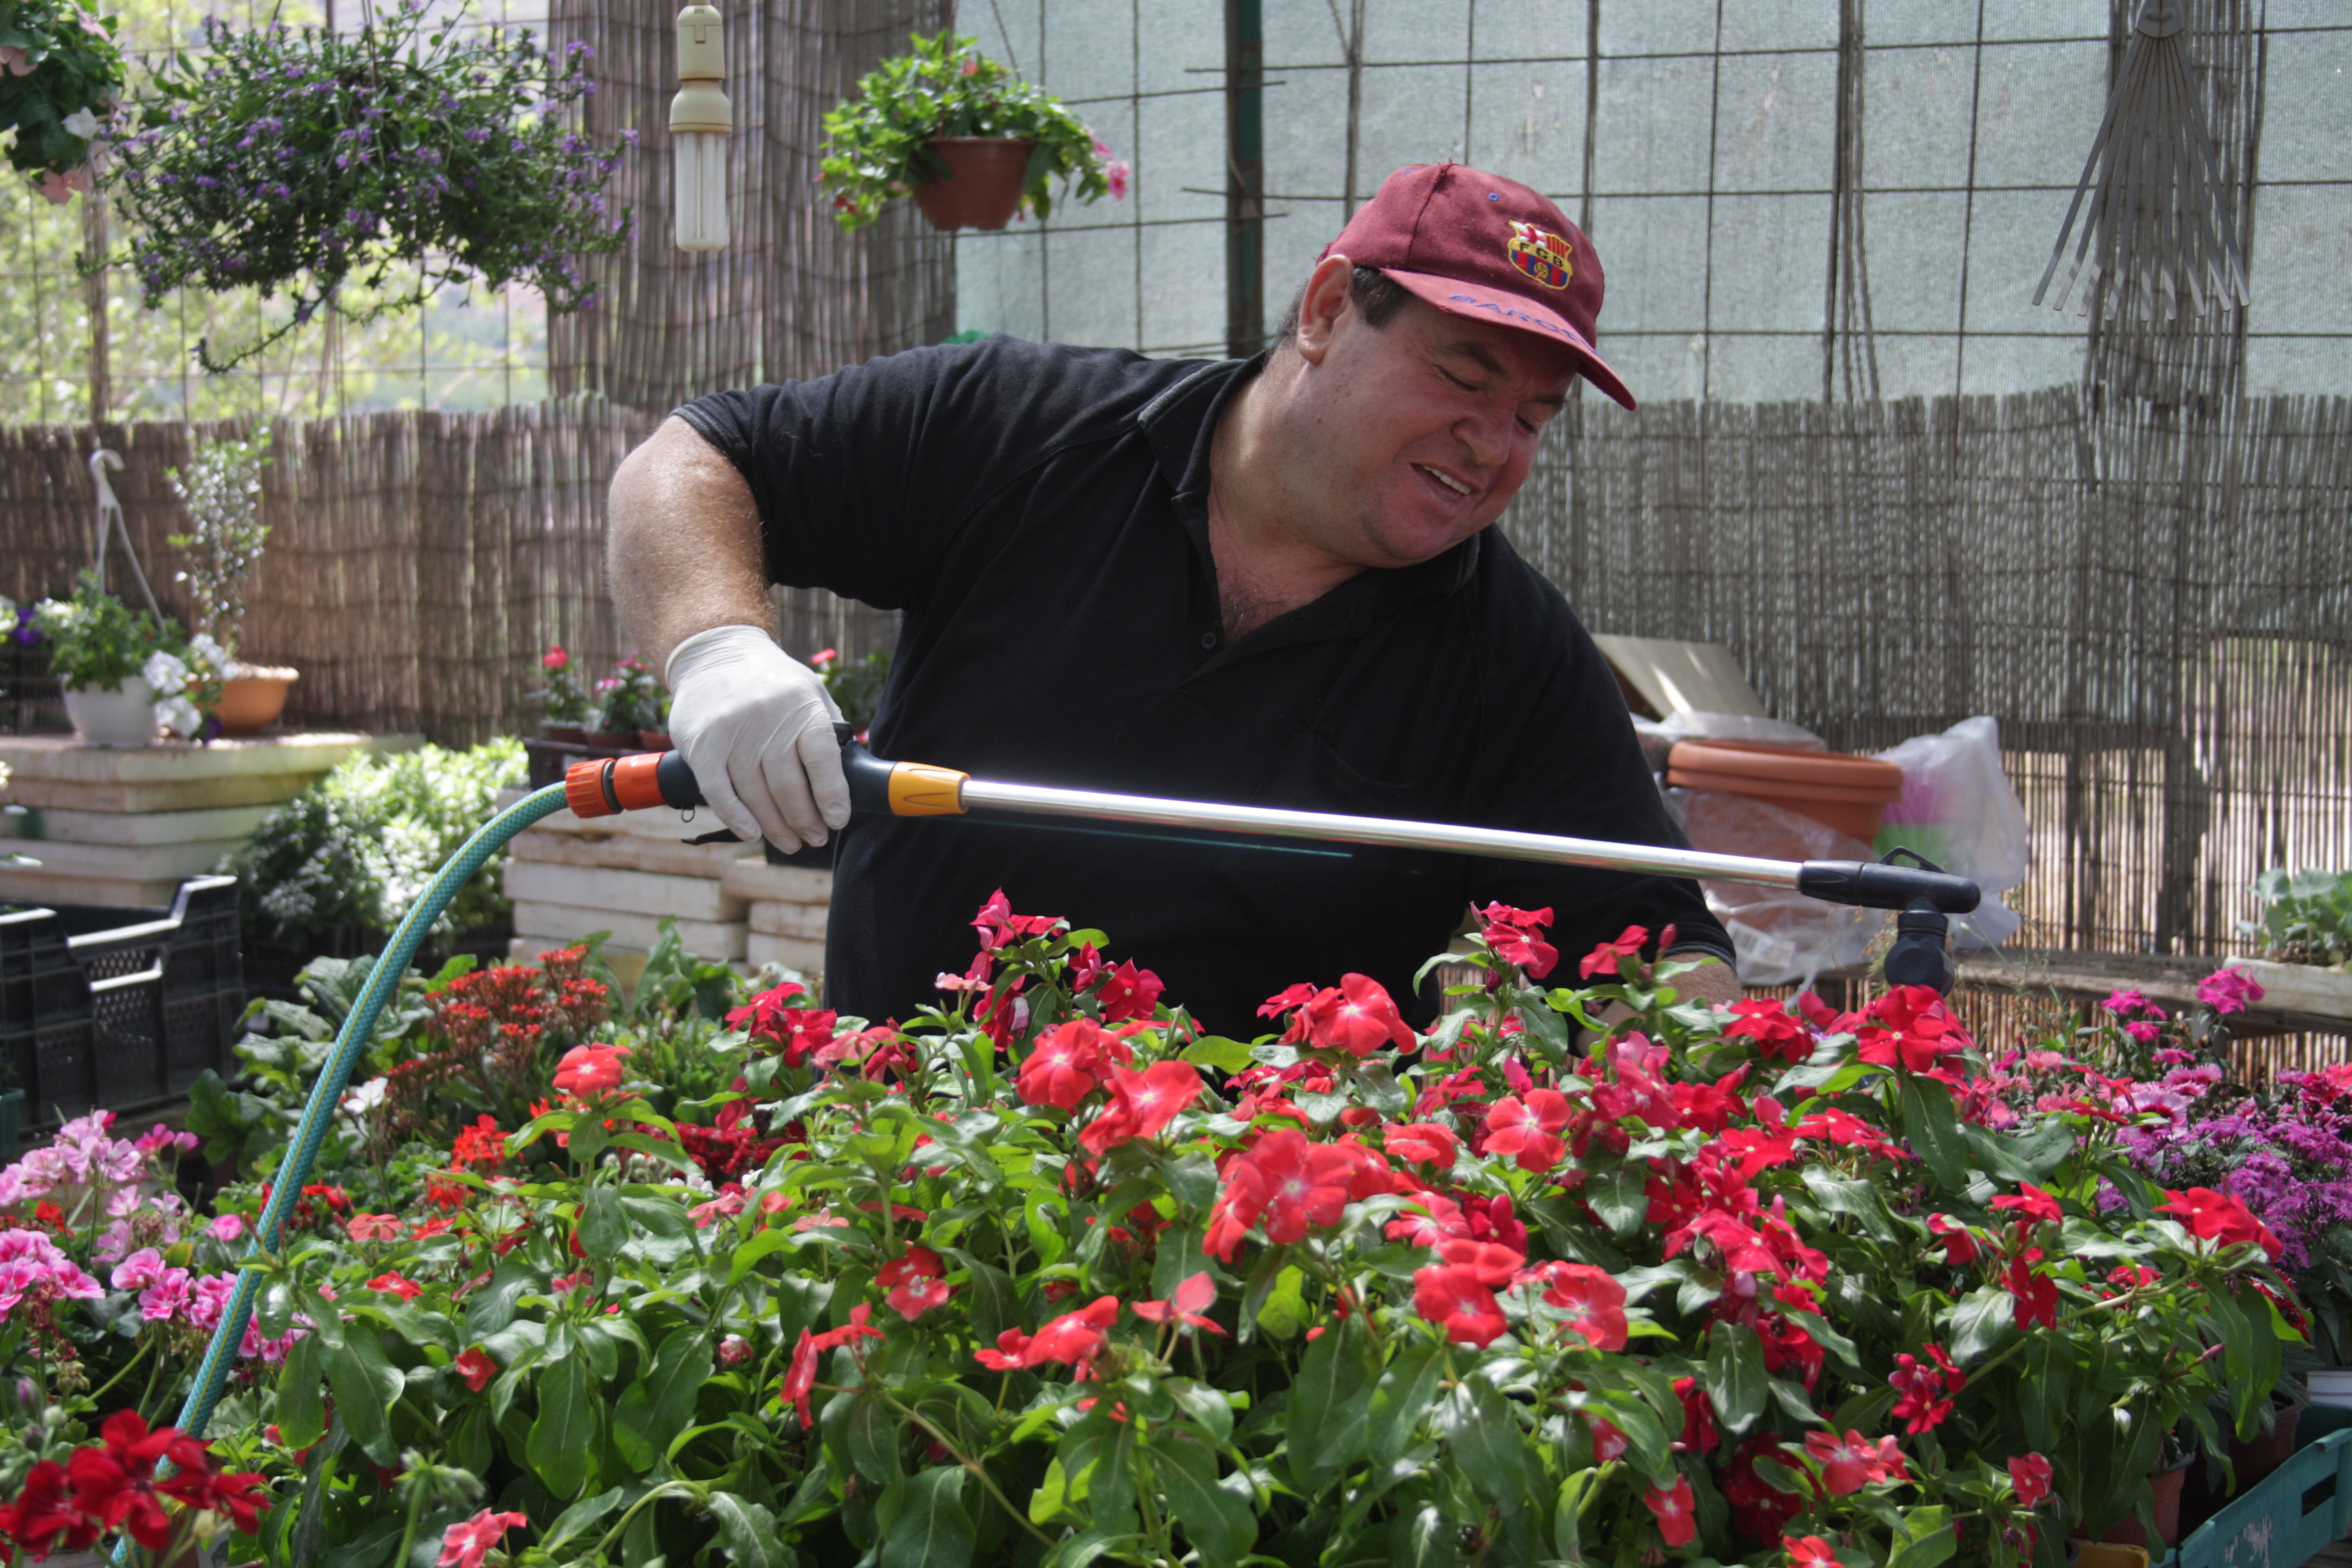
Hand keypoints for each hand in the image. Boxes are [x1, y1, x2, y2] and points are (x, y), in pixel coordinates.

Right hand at [664, 625, 850, 851]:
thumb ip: (829, 727)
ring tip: (790, 842)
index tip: (837, 820)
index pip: (822, 759)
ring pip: (756, 795)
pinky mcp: (701, 745)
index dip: (832, 796)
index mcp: (801, 706)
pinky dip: (736, 818)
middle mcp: (767, 719)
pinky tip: (752, 832)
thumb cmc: (772, 682)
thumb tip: (853, 773)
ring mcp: (731, 733)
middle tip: (815, 838)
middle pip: (789, 786)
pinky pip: (719, 792)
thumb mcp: (810, 690)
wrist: (716, 653)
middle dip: (805, 820)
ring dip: (775, 827)